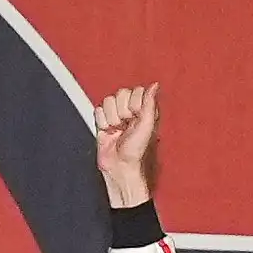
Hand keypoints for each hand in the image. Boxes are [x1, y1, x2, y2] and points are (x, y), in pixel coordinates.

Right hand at [93, 83, 158, 209]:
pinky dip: (102, 122)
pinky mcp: (103, 121)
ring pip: (108, 101)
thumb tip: (155, 85)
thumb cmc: (136, 151)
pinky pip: (98, 111)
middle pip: (120, 93)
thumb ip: (150, 104)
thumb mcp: (148, 126)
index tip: (136, 117)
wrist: (119, 166)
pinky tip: (109, 132)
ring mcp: (116, 115)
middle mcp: (130, 110)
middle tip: (126, 126)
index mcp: (144, 109)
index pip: (136, 91)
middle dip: (122, 111)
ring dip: (112, 118)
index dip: (134, 103)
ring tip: (117, 130)